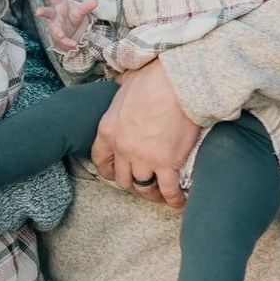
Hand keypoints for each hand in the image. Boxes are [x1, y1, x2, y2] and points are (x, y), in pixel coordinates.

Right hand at [37, 0, 92, 57]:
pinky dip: (67, 43)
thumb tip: (96, 1)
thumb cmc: (72, 13)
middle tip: (39, 11)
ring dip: (57, 32)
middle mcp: (54, 14)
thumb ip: (87, 6)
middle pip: (47, 12)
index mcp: (59, 4)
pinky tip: (73, 44)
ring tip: (62, 35)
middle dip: (43, 12)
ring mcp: (54, 25)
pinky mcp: (56, 35)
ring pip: (54, 28)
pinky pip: (60, 39)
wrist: (70, 26)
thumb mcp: (80, 9)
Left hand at [89, 57, 202, 208]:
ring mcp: (144, 158)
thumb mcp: (125, 83)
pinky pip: (168, 190)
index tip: (115, 174)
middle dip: (131, 183)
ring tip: (159, 195)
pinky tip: (178, 202)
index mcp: (108, 131)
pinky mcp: (167, 163)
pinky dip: (173, 199)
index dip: (108, 171)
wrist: (176, 82)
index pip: (101, 160)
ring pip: (143, 187)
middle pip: (122, 178)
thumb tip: (123, 82)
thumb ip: (120, 90)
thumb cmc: (153, 78)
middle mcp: (123, 149)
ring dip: (151, 194)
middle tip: (141, 183)